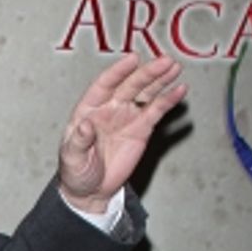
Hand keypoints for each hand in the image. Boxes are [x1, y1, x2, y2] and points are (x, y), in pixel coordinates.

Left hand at [58, 53, 187, 213]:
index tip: (133, 59)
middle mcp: (110, 108)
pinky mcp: (142, 128)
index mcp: (89, 109)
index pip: (104, 85)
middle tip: (165, 62)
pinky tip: (180, 90)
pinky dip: (168, 100)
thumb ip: (78, 142)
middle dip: (147, 73)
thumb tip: (84, 126)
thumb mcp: (71, 159)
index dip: (118, 72)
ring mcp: (127, 116)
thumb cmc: (76, 172)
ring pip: (145, 93)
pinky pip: (156, 111)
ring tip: (175, 67)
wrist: (91, 190)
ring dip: (160, 80)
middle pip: (130, 85)